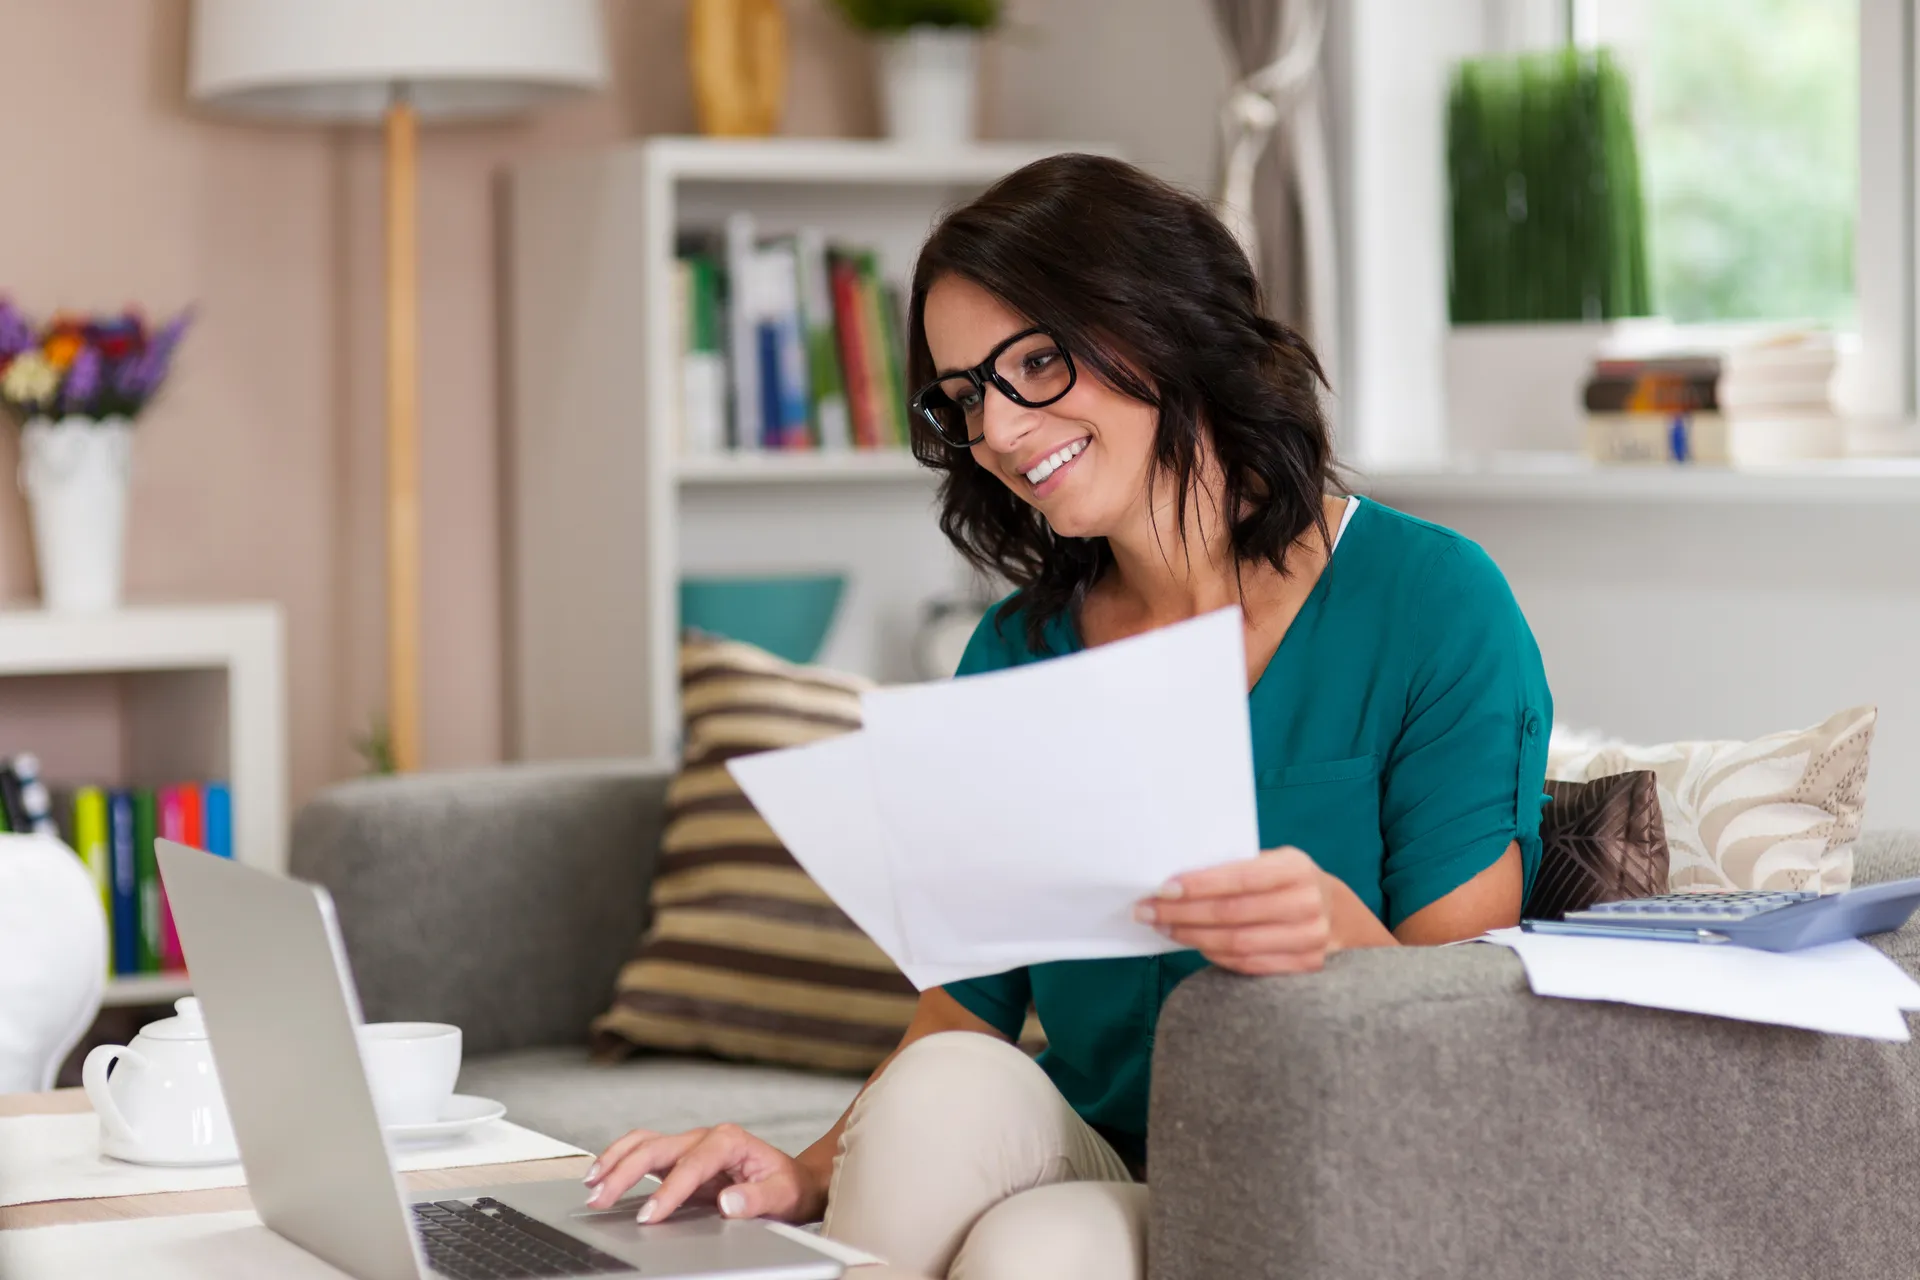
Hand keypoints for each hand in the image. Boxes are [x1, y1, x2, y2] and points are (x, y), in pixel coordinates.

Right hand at [583, 1123, 826, 1224]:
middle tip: (600, 1199)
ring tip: (591, 1184)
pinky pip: (644, 1152)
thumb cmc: (787, 1186)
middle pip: (657, 1147)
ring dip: (615, 1160)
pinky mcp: (680, 1157)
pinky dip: (621, 1160)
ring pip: (644, 1143)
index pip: (691, 1166)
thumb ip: (756, 1199)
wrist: (792, 1180)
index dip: (668, 1191)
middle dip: (625, 1172)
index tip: (650, 1215)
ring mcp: (690, 1145)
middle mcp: (705, 1137)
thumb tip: (728, 1203)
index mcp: (729, 1141)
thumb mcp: (782, 1195)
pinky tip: (603, 1175)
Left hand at [1135, 846, 1335, 974]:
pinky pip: (1248, 964)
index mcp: (1296, 868)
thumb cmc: (1285, 880)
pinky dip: (1214, 955)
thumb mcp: (1270, 860)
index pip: (1241, 878)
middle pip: (1233, 914)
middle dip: (1182, 913)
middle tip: (1148, 911)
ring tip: (1163, 928)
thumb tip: (1175, 879)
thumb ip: (1234, 866)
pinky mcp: (1305, 966)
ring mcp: (1310, 939)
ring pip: (1237, 943)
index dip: (1199, 885)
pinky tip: (1193, 944)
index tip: (1163, 888)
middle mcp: (1307, 904)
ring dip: (1192, 936)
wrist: (1334, 911)